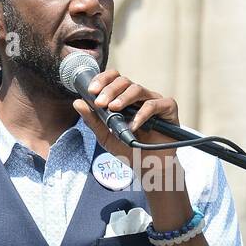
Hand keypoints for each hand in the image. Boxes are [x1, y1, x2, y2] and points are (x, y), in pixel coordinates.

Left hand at [72, 69, 181, 183]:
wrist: (147, 167)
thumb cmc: (128, 149)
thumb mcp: (105, 136)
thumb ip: (93, 120)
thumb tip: (77, 102)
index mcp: (124, 98)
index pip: (113, 79)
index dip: (102, 80)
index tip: (91, 91)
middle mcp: (139, 96)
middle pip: (124, 81)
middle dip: (110, 90)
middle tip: (100, 103)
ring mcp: (154, 101)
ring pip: (138, 89)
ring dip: (123, 98)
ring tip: (114, 109)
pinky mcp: (168, 109)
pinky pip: (155, 104)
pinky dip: (142, 114)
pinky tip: (133, 125)